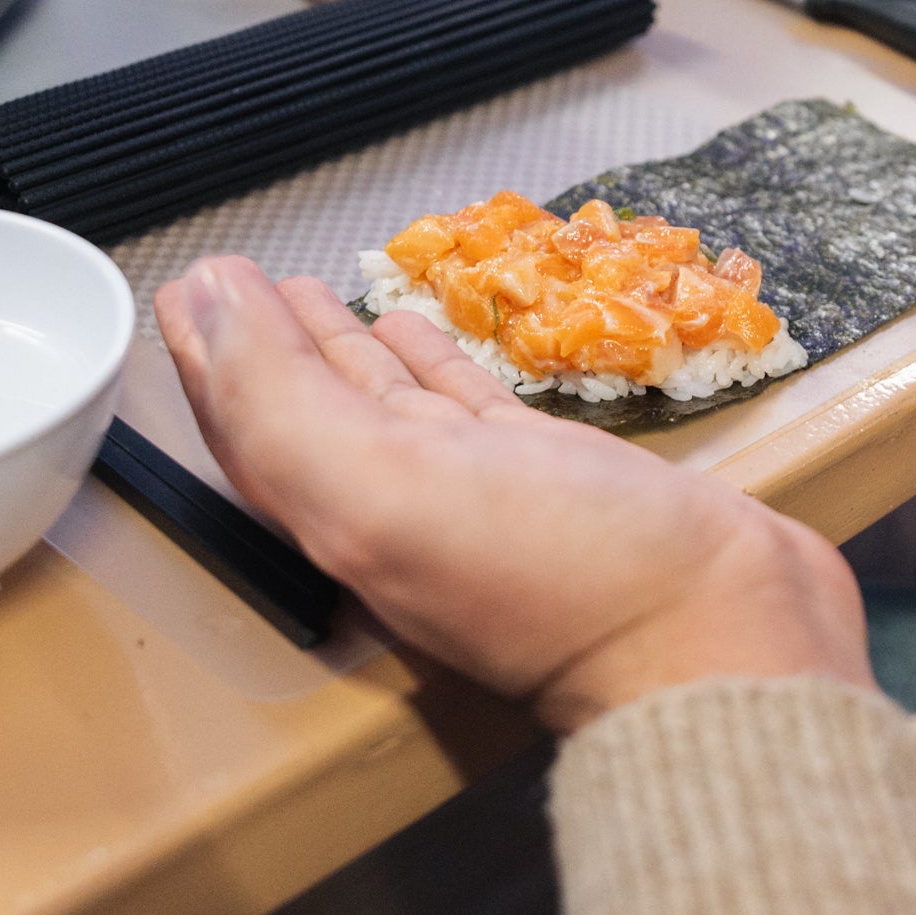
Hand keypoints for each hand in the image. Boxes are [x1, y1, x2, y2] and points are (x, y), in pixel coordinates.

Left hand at [157, 261, 870, 731]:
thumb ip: (283, 401)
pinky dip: (436, 367)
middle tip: (239, 280)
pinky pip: (473, 408)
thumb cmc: (563, 576)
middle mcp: (402, 509)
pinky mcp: (555, 477)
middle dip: (270, 346)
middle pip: (310, 412)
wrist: (722, 634)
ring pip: (389, 404)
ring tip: (311, 296)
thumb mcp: (388, 490)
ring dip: (345, 350)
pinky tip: (422, 335)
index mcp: (345, 520)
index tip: (192, 283)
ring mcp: (481, 493)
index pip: (254, 426)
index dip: (215, 355)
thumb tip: (205, 299)